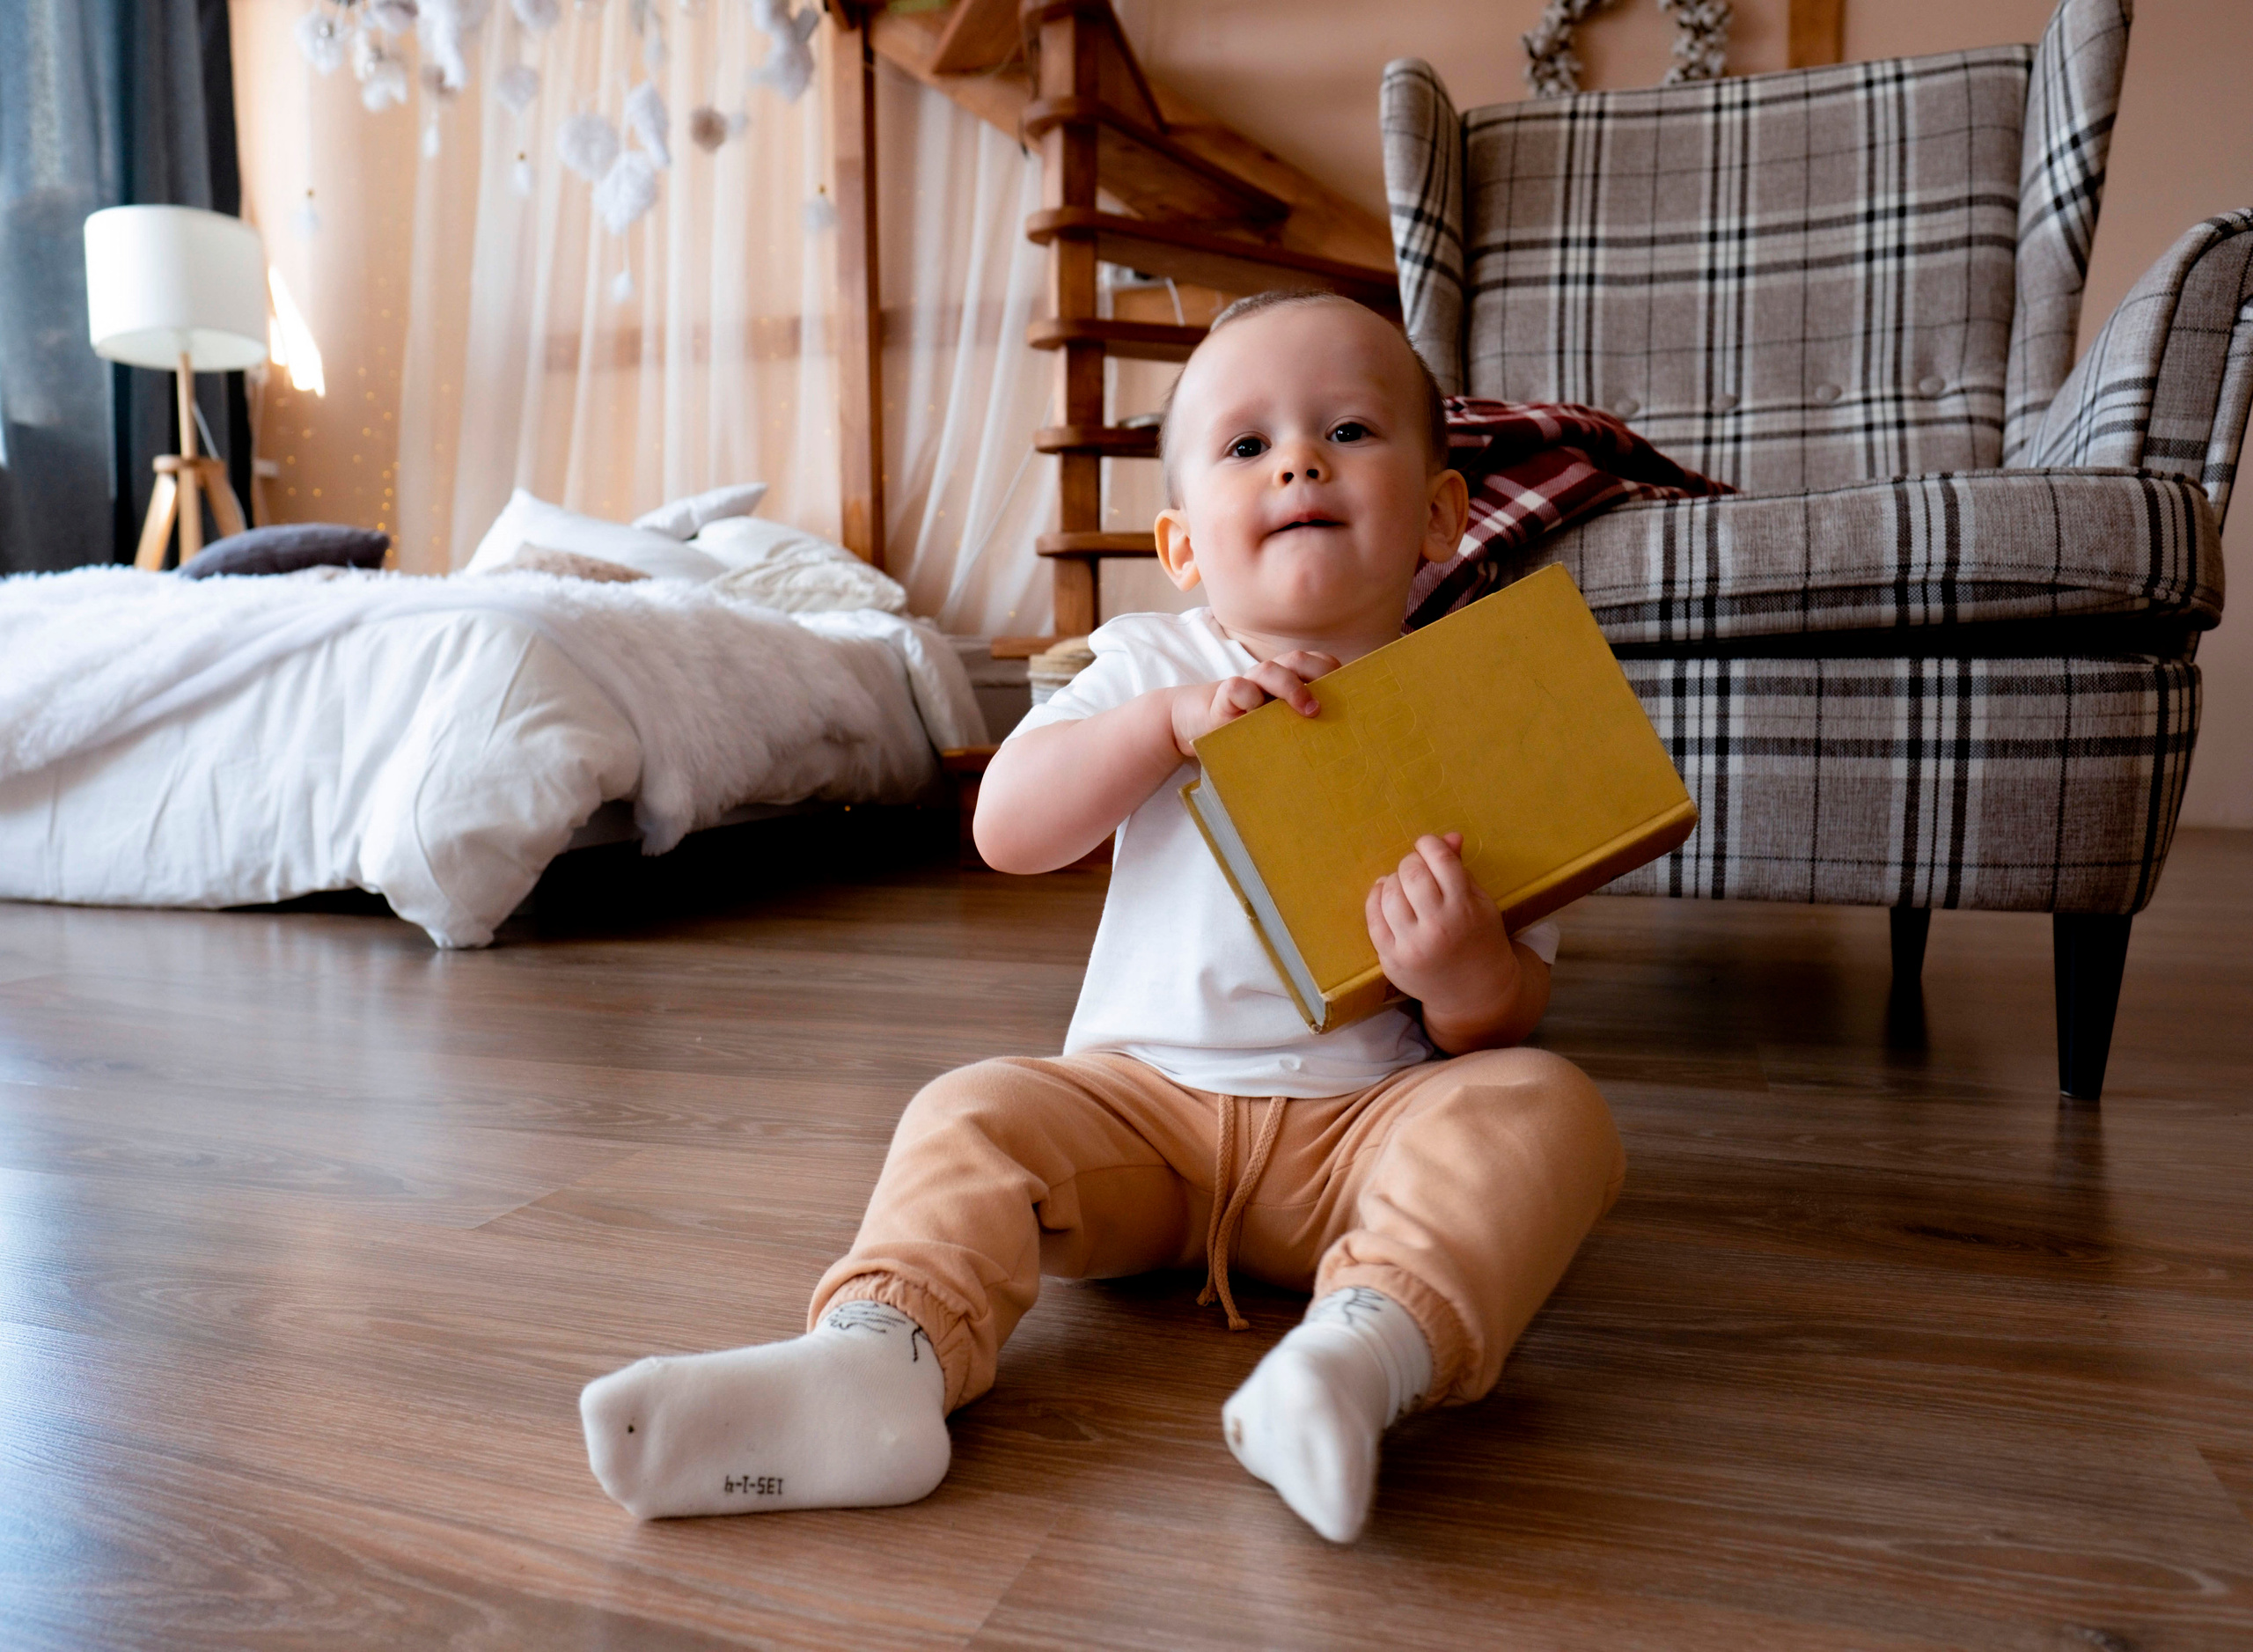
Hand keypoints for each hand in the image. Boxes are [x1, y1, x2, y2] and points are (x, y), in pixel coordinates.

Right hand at [1167, 650, 1338, 757]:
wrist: (1206, 723)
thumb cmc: (1255, 724)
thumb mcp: (1284, 722)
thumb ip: (1306, 719)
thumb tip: (1347, 736)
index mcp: (1290, 676)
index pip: (1317, 663)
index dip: (1334, 671)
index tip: (1353, 689)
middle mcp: (1272, 674)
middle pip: (1297, 659)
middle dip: (1318, 673)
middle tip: (1332, 701)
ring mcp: (1249, 681)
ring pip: (1271, 670)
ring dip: (1292, 687)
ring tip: (1308, 710)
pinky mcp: (1226, 694)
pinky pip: (1238, 688)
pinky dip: (1250, 698)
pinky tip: (1256, 715)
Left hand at [1365, 833, 1525, 1046]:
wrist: (1475, 993)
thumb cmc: (1479, 940)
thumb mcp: (1480, 903)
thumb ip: (1460, 870)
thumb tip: (1448, 837)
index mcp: (1465, 909)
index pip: (1441, 861)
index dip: (1430, 845)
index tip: (1428, 846)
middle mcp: (1437, 927)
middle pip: (1412, 874)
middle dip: (1411, 862)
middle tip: (1416, 867)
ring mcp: (1411, 945)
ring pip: (1389, 894)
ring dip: (1393, 880)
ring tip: (1402, 884)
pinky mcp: (1391, 959)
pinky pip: (1373, 919)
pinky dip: (1376, 899)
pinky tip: (1385, 895)